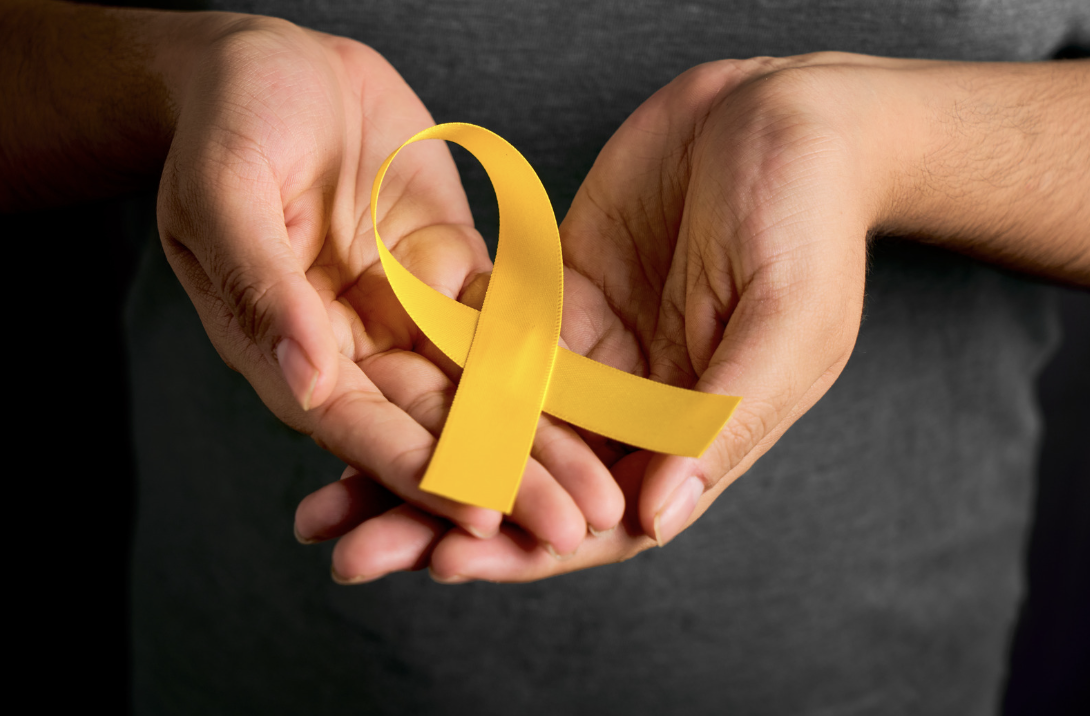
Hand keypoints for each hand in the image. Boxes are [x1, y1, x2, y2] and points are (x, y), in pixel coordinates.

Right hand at [156, 16, 620, 555]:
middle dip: (504, 480)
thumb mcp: (226, 187)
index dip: (420, 473)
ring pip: (484, 391)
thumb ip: (261, 282)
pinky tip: (602, 409)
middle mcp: (355, 345)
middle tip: (574, 527)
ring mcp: (409, 312)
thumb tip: (304, 376)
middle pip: (436, 427)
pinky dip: (552, 370)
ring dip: (541, 444)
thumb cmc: (231, 116)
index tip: (483, 516)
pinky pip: (508, 328)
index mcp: (288, 344)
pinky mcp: (453, 275)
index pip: (360, 427)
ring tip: (599, 492)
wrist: (277, 63)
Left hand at [297, 52, 1089, 582]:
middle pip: (526, 485)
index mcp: (691, 434)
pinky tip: (361, 397)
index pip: (599, 518)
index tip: (447, 558)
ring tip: (328, 500)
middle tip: (354, 551)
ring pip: (490, 427)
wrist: (781, 113)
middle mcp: (630, 408)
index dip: (526, 547)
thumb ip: (719, 419)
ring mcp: (589, 354)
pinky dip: (427, 379)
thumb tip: (652, 518)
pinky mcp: (555, 299)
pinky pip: (482, 348)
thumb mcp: (783, 321)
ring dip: (414, 462)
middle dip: (442, 521)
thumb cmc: (810, 215)